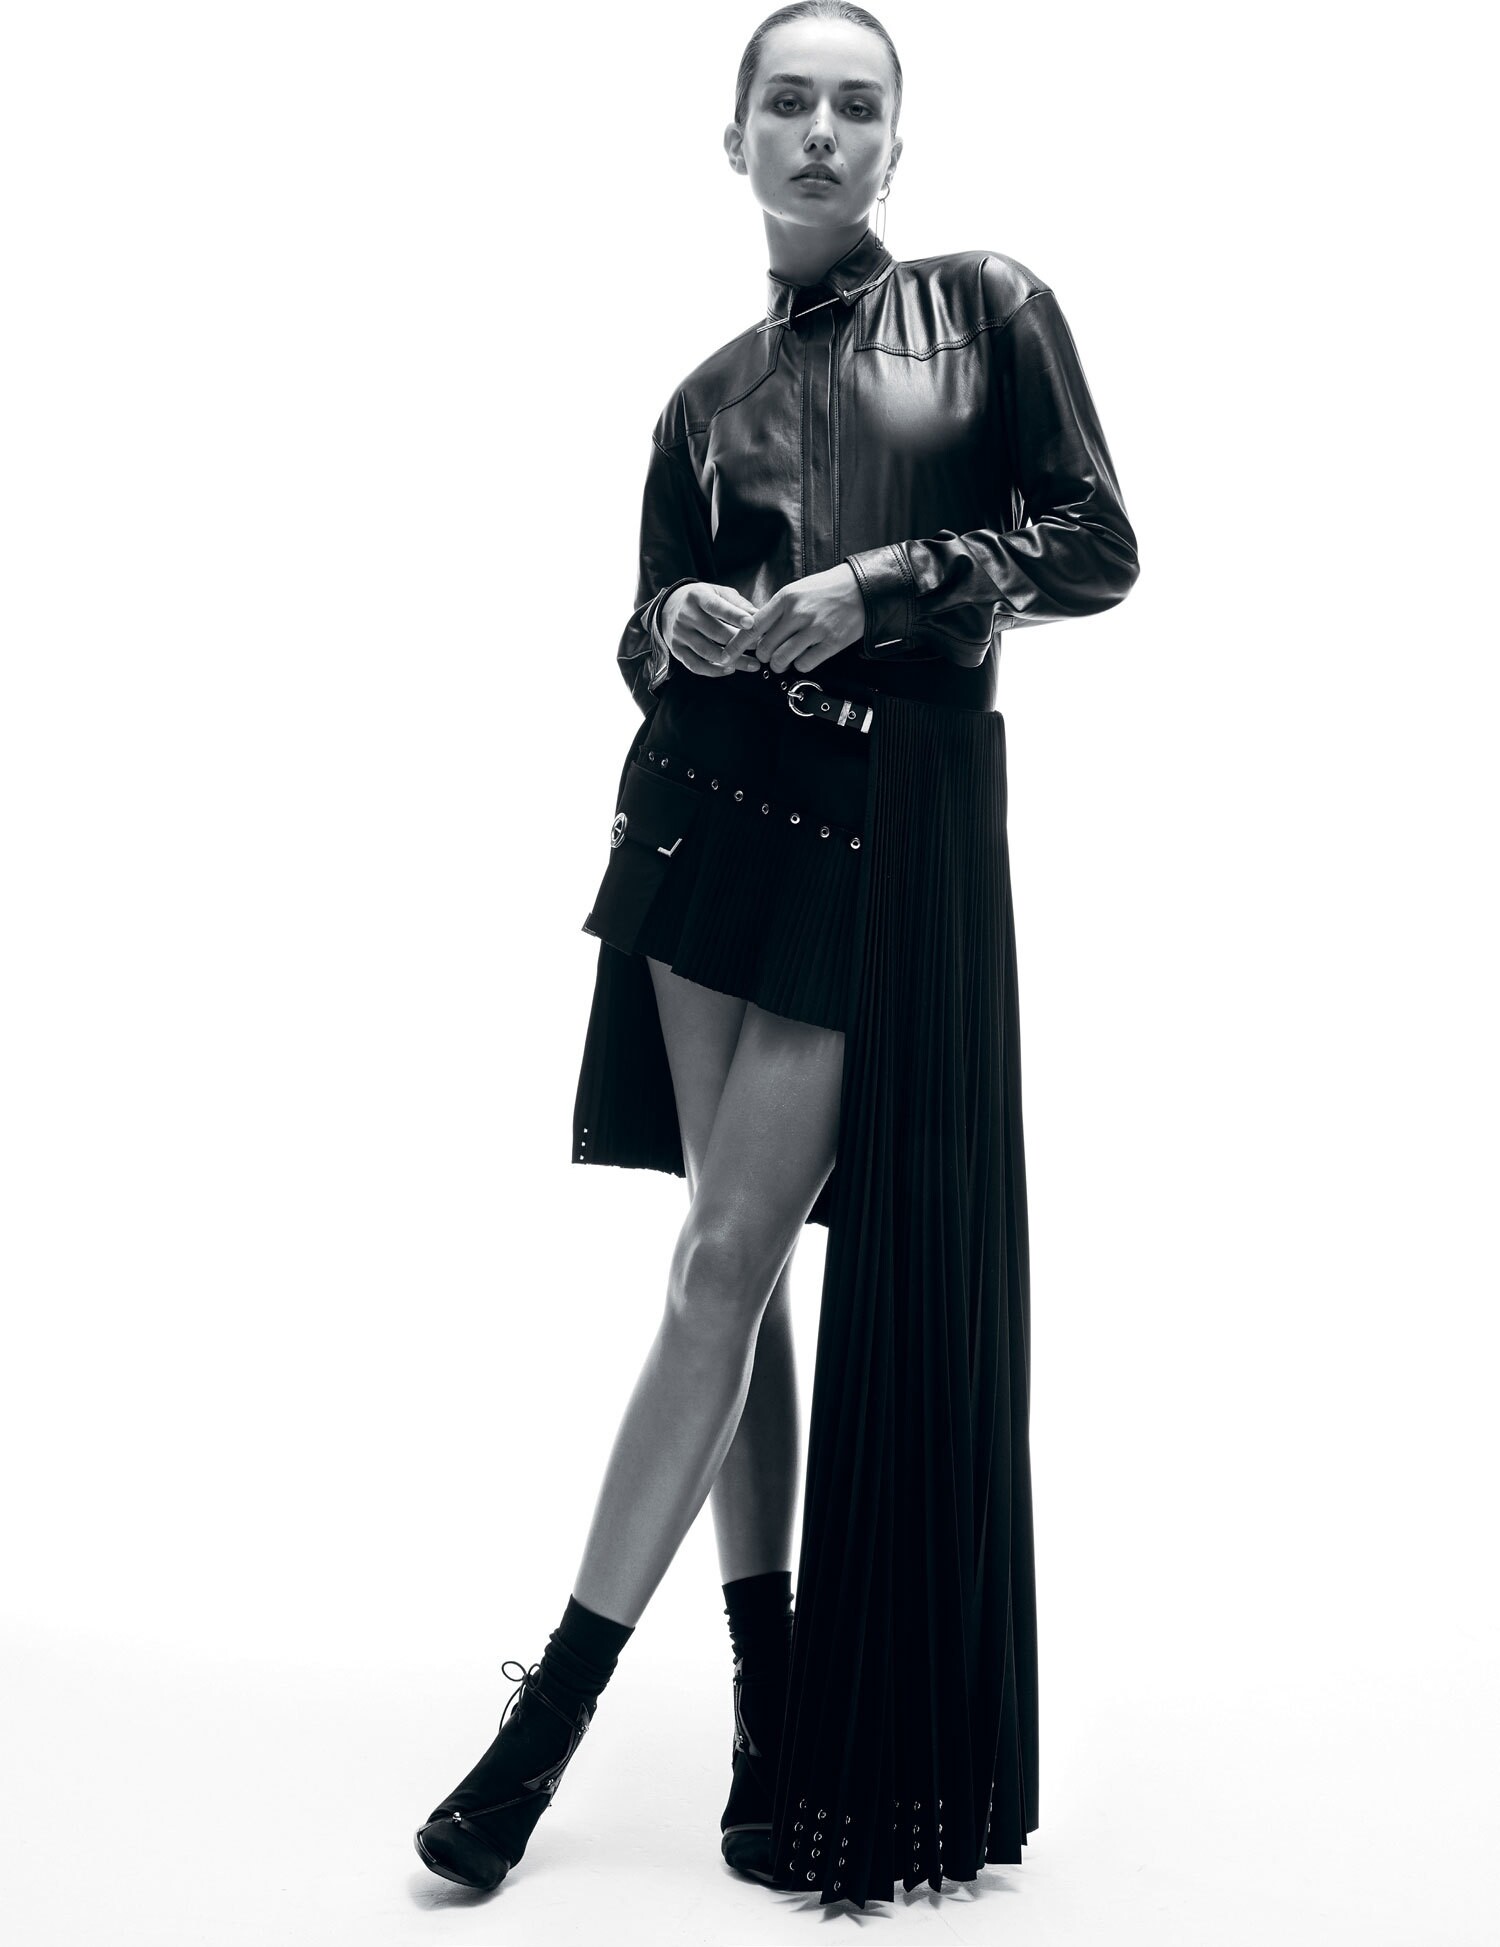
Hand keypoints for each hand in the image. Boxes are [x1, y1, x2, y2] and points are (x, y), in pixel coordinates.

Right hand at [659, 581, 760, 676]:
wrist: (671, 607)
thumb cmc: (703, 600)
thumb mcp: (719, 593)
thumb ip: (738, 603)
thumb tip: (759, 614)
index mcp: (698, 596)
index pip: (716, 607)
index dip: (734, 615)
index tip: (751, 623)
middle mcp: (685, 615)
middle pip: (715, 632)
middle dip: (739, 642)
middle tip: (761, 648)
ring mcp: (680, 634)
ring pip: (708, 652)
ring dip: (733, 660)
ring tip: (753, 664)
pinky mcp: (677, 650)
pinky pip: (696, 665)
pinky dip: (714, 671)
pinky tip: (731, 669)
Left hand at [734, 565, 866, 674]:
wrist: (861, 588)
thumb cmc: (827, 589)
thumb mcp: (797, 590)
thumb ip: (777, 610)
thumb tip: (757, 630)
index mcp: (785, 599)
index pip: (752, 626)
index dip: (737, 644)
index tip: (727, 655)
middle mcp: (797, 614)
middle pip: (765, 647)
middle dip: (763, 656)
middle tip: (769, 655)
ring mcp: (814, 629)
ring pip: (782, 659)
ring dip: (779, 665)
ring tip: (783, 660)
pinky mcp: (830, 643)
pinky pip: (804, 664)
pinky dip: (800, 665)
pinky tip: (805, 656)